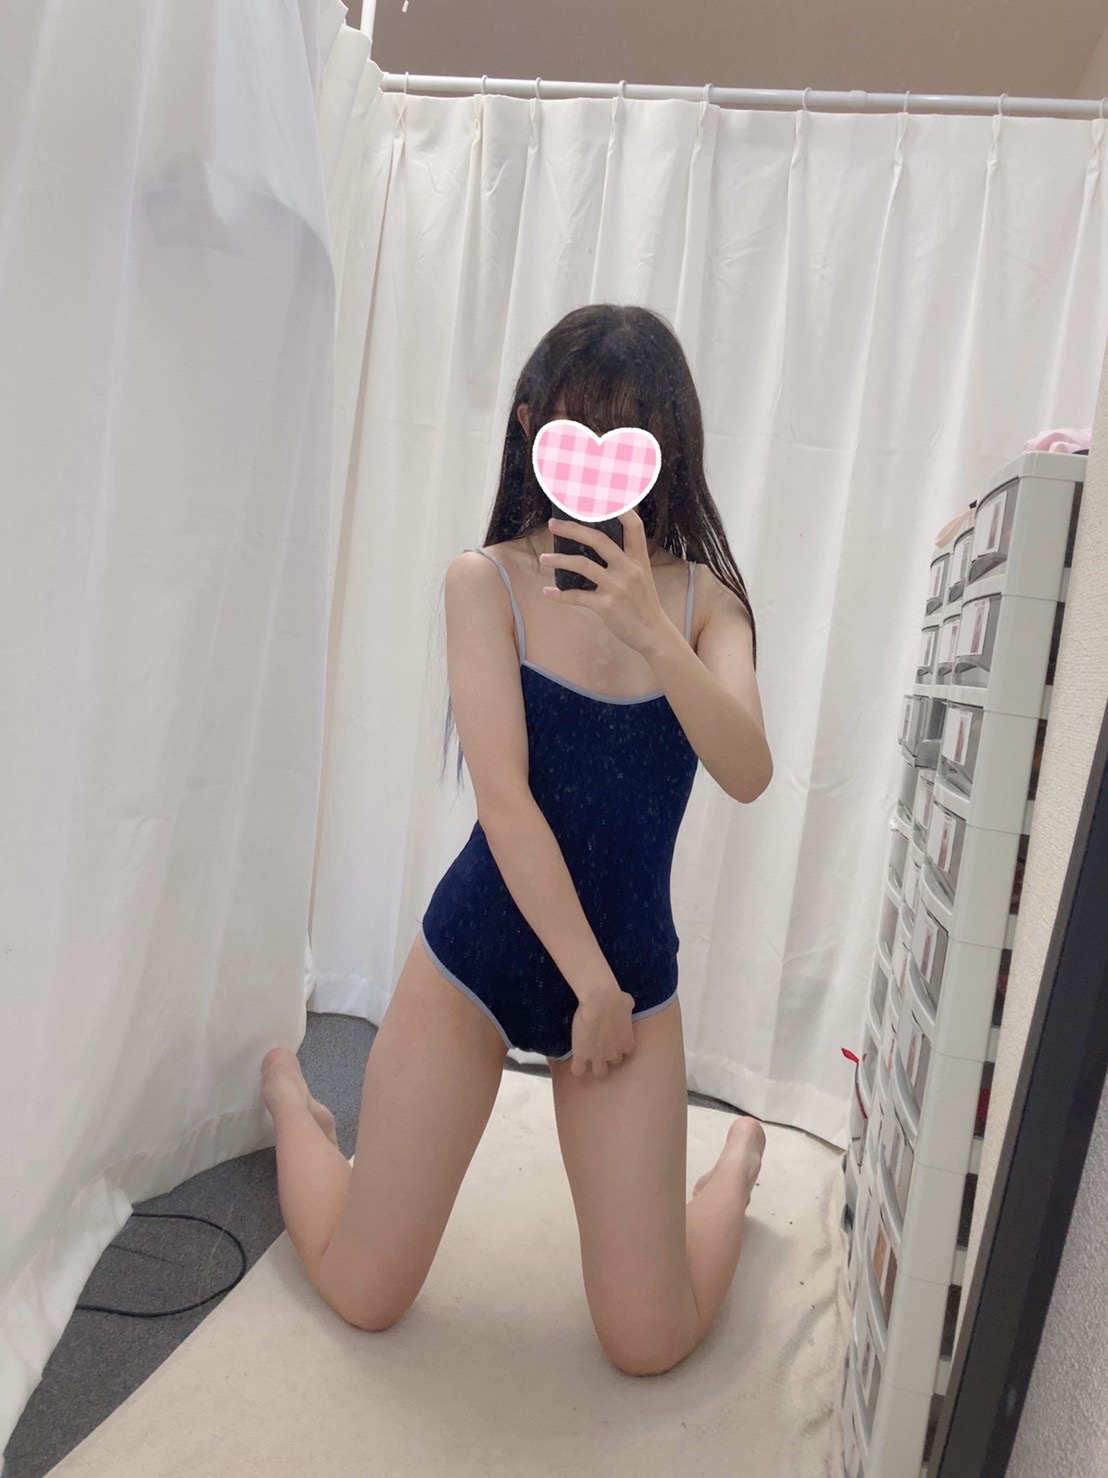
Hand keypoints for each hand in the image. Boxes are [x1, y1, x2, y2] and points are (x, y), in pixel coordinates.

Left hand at [540, 508, 668, 654]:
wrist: (653, 634)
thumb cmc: (643, 602)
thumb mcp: (641, 575)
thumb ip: (624, 558)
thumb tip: (594, 541)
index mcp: (639, 558)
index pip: (633, 525)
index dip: (619, 507)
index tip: (599, 496)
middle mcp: (629, 569)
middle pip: (598, 539)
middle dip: (572, 529)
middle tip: (552, 524)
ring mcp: (618, 587)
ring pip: (582, 565)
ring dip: (559, 560)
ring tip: (543, 559)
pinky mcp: (607, 606)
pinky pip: (577, 596)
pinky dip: (560, 594)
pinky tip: (548, 591)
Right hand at [569, 983, 636, 1079]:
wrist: (599, 1001)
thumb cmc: (616, 999)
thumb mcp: (628, 1002)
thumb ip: (628, 1008)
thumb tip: (626, 1004)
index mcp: (627, 1042)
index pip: (627, 1052)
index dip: (620, 1046)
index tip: (614, 1039)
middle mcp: (615, 1054)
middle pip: (613, 1062)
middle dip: (608, 1056)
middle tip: (600, 1046)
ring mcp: (598, 1057)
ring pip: (599, 1072)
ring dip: (594, 1066)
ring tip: (587, 1059)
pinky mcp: (582, 1056)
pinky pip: (578, 1070)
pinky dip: (577, 1068)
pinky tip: (575, 1062)